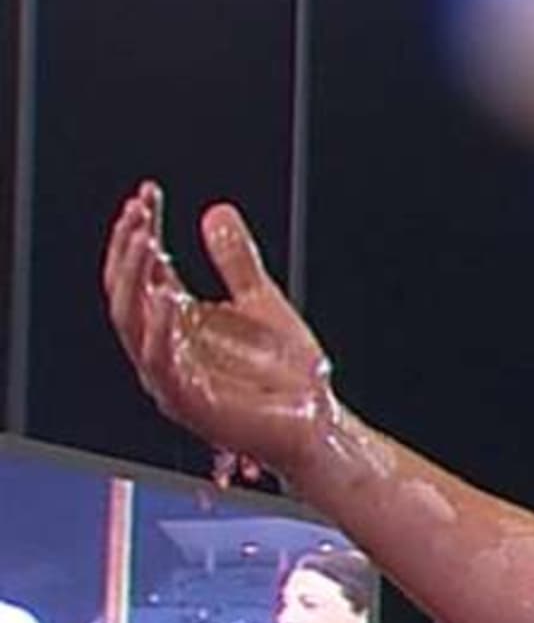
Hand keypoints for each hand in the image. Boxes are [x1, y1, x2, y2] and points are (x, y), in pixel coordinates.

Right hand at [102, 182, 343, 483]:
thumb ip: (237, 261)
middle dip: (128, 248)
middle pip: (125, 291)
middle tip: (139, 210)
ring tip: (145, 240)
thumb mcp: (262, 303)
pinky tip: (167, 295)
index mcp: (176, 324)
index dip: (140, 232)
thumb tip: (216, 212)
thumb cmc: (288, 377)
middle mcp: (165, 348)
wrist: (318, 427)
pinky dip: (159, 328)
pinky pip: (159, 362)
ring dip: (134, 279)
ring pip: (130, 322)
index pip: (142, 271)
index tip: (148, 194)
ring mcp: (171, 376)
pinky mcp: (188, 402)